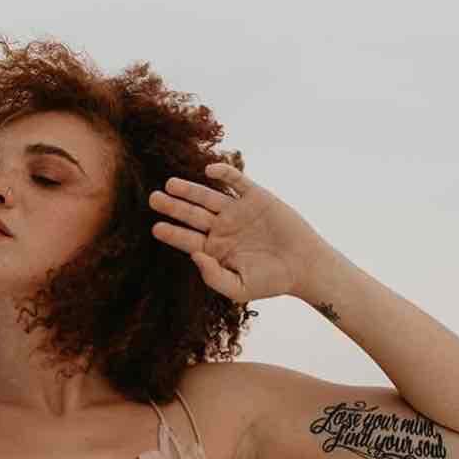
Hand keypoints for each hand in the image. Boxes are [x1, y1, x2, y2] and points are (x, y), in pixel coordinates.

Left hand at [148, 161, 330, 301]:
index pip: (186, 238)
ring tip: (170, 184)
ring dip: (189, 190)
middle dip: (173, 206)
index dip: (171, 233)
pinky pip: (237, 181)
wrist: (305, 267)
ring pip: (207, 197)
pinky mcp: (256, 197)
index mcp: (213, 249)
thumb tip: (194, 255)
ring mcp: (237, 211)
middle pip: (191, 214)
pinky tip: (209, 170)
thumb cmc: (270, 281)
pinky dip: (224, 173)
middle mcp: (221, 227)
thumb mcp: (238, 288)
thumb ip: (213, 276)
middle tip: (154, 199)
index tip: (156, 228)